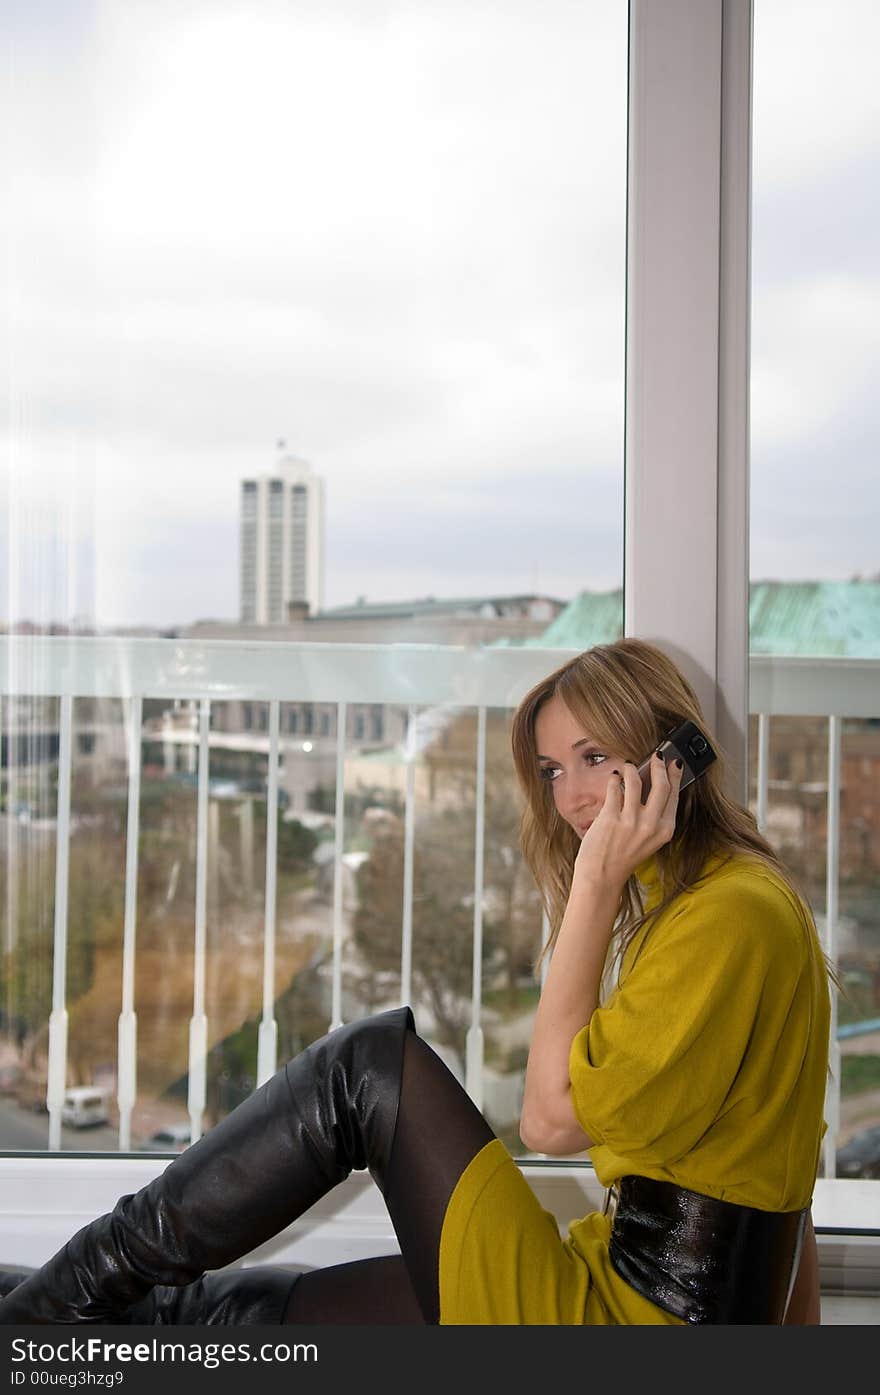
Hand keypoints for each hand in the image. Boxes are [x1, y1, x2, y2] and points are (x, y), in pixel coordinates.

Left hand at [572, 751, 683, 893]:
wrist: (602, 876)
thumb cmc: (624, 856)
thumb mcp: (649, 839)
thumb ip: (655, 815)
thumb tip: (654, 782)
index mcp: (665, 830)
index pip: (674, 794)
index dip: (674, 774)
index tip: (673, 761)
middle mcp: (650, 825)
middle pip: (660, 784)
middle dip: (658, 764)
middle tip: (655, 755)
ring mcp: (630, 822)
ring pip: (635, 781)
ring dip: (631, 769)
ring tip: (628, 766)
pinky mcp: (610, 818)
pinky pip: (614, 788)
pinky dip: (614, 779)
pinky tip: (614, 778)